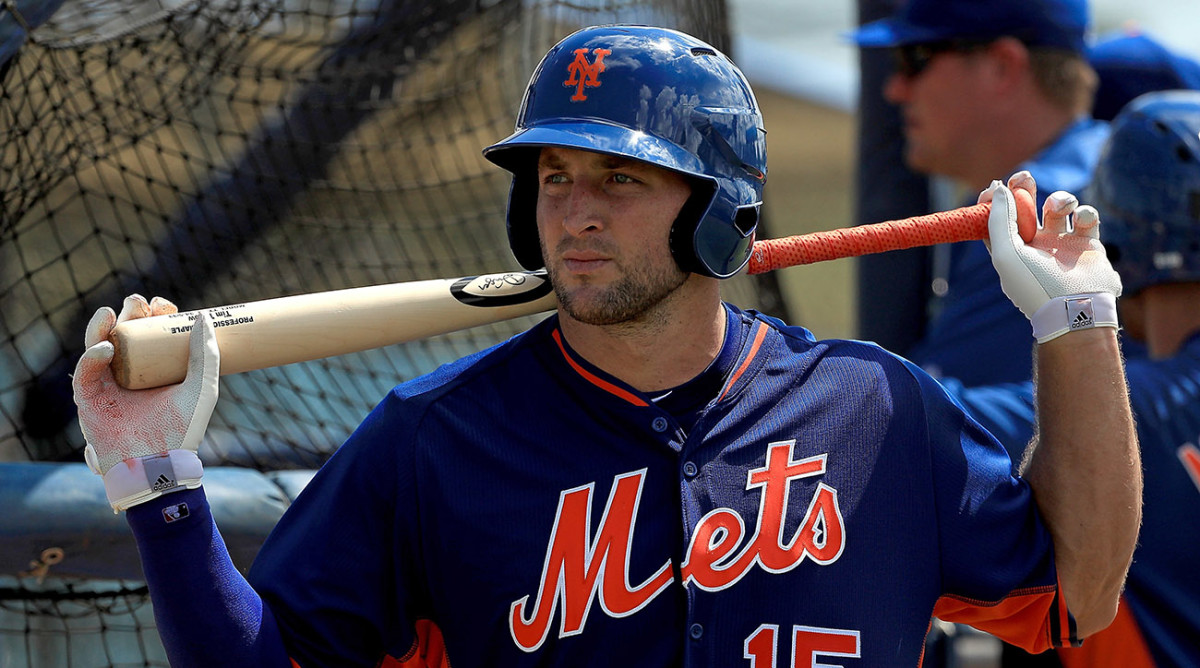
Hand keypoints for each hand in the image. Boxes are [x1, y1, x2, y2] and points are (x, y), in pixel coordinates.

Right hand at [72, 295, 218, 511]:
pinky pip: (85, 372)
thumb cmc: (183, 429)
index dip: (154, 317)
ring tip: (113, 312)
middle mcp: (129, 375)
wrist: (159, 463)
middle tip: (139, 303)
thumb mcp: (202, 388)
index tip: (165, 305)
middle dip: (129, 315)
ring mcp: (107, 386)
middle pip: (123, 336)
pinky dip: (92, 356)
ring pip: (97, 346)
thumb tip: (204, 318)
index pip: (151, 336)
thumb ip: (206, 356)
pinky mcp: (88, 399)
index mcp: (155, 371)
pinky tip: (106, 347)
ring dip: (102, 327)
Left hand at [982, 171, 1120, 342]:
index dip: (995, 201)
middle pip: (1026, 209)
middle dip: (1024, 189)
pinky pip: (1086, 216)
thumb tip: (997, 187)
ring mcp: (1062, 244)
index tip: (997, 186)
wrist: (1079, 309)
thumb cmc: (1036, 285)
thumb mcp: (1007, 254)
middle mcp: (1035, 247)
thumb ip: (999, 220)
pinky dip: (1084, 211)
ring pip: (1057, 207)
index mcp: (1010, 251)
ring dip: (1059, 198)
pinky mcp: (1088, 243)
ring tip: (1059, 206)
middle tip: (1024, 176)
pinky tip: (1081, 220)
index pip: (997, 220)